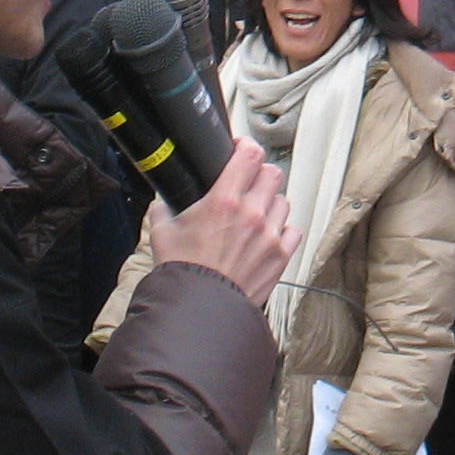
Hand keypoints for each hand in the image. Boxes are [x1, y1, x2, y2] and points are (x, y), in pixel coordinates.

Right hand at [148, 137, 297, 304]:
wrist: (200, 308)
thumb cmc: (181, 271)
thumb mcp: (162, 231)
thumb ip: (164, 207)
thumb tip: (164, 198)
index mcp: (224, 200)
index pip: (250, 154)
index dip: (246, 146)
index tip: (240, 149)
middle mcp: (252, 213)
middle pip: (272, 174)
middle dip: (259, 175)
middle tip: (247, 184)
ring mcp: (269, 235)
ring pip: (283, 201)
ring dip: (270, 203)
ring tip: (254, 215)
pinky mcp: (280, 256)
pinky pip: (292, 230)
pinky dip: (282, 230)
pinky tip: (266, 236)